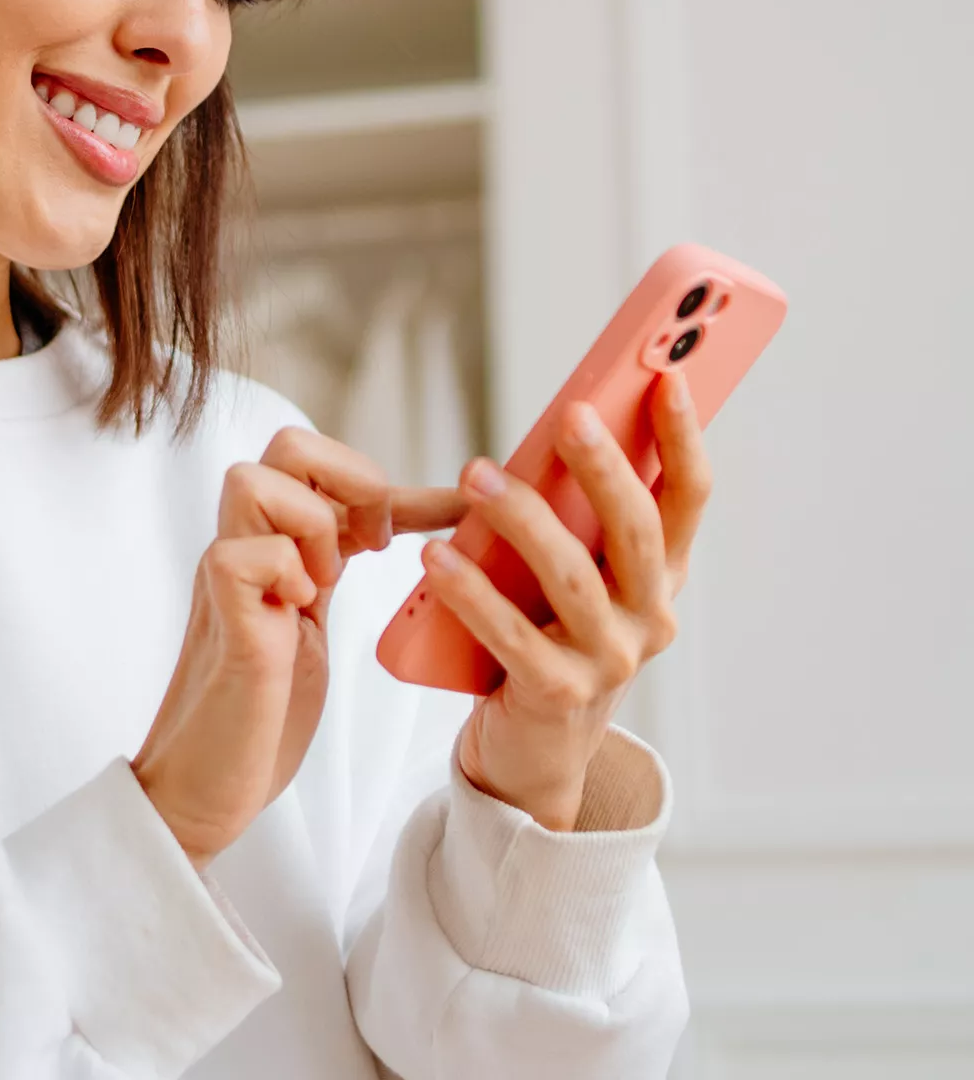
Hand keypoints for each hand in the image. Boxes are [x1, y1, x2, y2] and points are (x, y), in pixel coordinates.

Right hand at [132, 427, 468, 867]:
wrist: (204, 791)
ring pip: (251, 480)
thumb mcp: (310, 627)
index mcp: (272, 547)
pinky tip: (299, 612)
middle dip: (348, 475)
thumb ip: (327, 572)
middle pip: (285, 445)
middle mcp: (245, 548)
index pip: (324, 470)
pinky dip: (284, 570)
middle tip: (375, 541)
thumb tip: (389, 536)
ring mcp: (227, 579)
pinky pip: (243, 554)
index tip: (456, 512)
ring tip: (328, 580)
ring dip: (310, 520)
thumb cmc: (260, 715)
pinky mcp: (224, 619)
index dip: (394, 483)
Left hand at [420, 368, 710, 829]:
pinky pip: (512, 635)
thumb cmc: (546, 635)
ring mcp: (609, 661)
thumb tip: (557, 428)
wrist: (533, 749)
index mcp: (659, 578)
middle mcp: (649, 618)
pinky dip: (472, 593)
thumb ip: (575, 516)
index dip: (684, 439)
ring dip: (522, 520)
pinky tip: (437, 557)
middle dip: (607, 469)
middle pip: (636, 531)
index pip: (688, 499)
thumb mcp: (572, 572)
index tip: (670, 376)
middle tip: (571, 416)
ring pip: (571, 578)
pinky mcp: (556, 695)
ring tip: (476, 475)